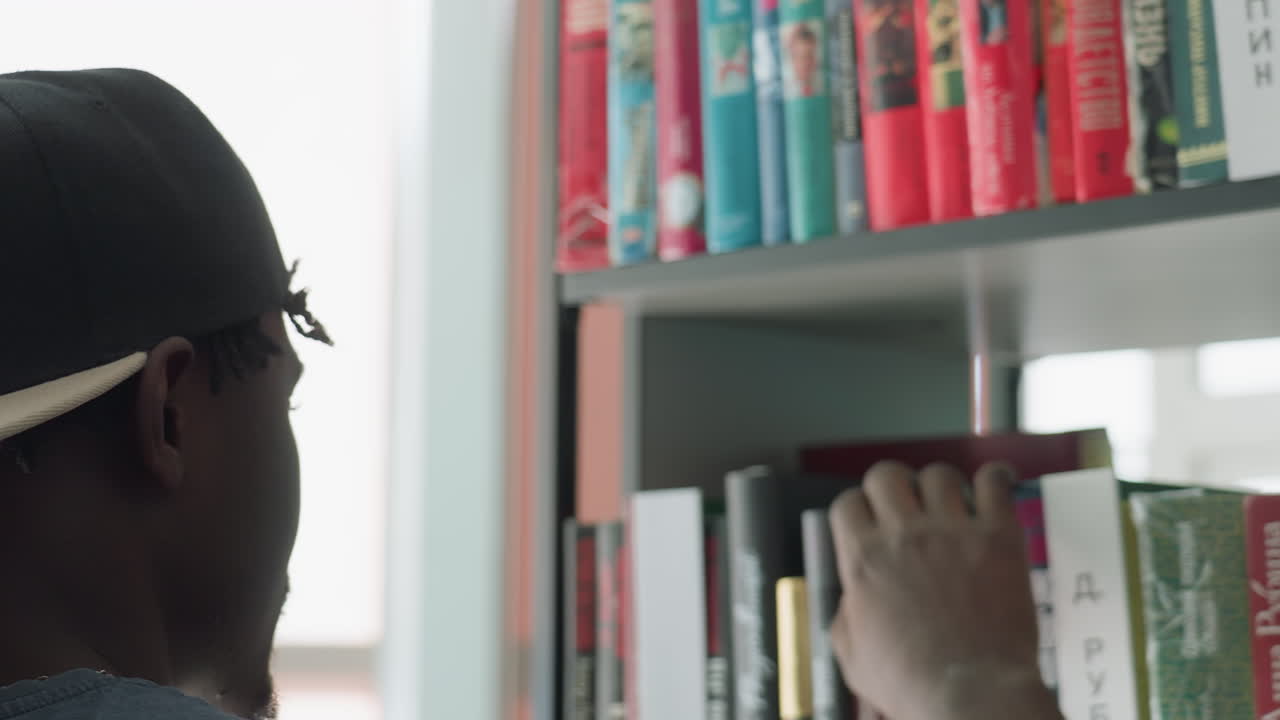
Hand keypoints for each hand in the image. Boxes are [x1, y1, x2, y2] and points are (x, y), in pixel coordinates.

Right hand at [827, 461, 1060, 719]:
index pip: (847, 502)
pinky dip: (994, 478)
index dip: (857, 509)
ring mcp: (952, 530)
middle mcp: (904, 534)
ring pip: (938, 473)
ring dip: (940, 484)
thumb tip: (854, 599)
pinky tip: (995, 485)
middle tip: (907, 504)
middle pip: (887, 474)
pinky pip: (993, 483)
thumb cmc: (912, 682)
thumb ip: (847, 615)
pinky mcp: (997, 536)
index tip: (870, 520)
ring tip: (951, 501)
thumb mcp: (853, 655)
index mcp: (864, 559)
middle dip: (893, 485)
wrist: (971, 693)